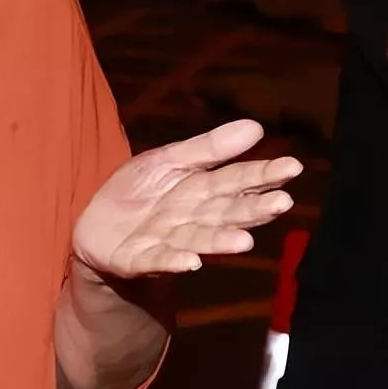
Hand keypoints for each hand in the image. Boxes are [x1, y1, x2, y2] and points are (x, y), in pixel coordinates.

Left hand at [72, 120, 299, 278]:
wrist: (94, 225)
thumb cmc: (139, 192)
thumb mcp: (168, 160)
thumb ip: (208, 148)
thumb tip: (256, 126)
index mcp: (202, 190)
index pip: (237, 180)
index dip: (263, 174)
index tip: (293, 166)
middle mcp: (193, 218)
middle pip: (226, 213)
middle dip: (253, 210)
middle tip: (283, 203)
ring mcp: (169, 241)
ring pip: (200, 240)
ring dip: (221, 242)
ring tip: (245, 242)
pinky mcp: (140, 259)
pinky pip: (158, 259)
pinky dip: (174, 261)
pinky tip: (190, 262)